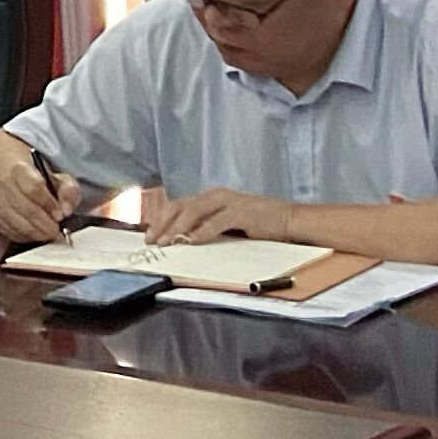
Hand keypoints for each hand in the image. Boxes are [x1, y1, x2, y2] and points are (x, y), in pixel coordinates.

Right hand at [0, 133, 78, 246]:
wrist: (9, 178)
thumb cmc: (37, 180)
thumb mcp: (58, 178)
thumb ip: (69, 191)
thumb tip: (66, 210)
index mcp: (20, 170)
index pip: (34, 188)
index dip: (48, 204)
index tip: (59, 214)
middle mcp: (5, 185)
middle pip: (26, 208)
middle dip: (44, 223)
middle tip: (56, 230)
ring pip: (16, 222)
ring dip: (36, 232)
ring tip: (49, 234)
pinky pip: (10, 231)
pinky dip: (25, 237)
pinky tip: (36, 235)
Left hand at [146, 187, 296, 249]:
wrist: (288, 220)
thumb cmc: (258, 225)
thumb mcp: (227, 226)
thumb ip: (206, 228)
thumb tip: (181, 242)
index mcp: (211, 198)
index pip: (178, 206)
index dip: (161, 220)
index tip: (149, 235)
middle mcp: (216, 196)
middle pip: (180, 207)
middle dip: (163, 224)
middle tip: (152, 241)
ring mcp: (228, 202)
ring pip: (194, 212)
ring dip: (178, 228)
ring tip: (168, 242)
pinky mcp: (242, 211)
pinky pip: (216, 221)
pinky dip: (202, 232)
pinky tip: (192, 241)